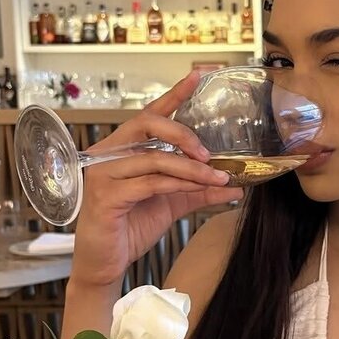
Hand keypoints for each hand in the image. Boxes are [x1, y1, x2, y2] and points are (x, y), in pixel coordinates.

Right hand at [70, 74, 238, 287]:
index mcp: (122, 149)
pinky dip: (179, 184)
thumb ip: (198, 190)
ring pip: (155, 158)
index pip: (150, 115)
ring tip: (219, 177)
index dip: (173, 95)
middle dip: (183, 133)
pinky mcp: (106, 196)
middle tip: (209, 153)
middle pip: (146, 124)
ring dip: (192, 168)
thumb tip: (234, 185)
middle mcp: (109, 154)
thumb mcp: (172, 204)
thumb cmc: (130, 228)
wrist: (106, 263)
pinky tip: (199, 189)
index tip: (197, 76)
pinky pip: (151, 183)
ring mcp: (104, 173)